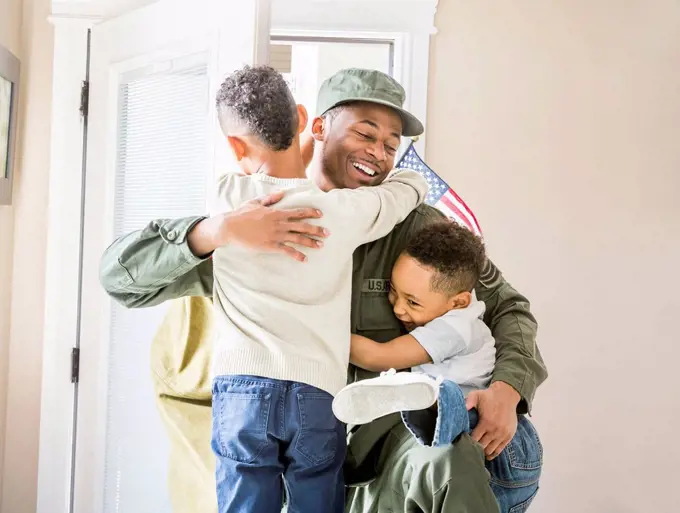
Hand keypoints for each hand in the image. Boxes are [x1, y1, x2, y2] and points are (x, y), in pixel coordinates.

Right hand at [188, 191, 327, 260]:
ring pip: (297, 239)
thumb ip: (270, 198)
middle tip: (328, 233)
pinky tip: (304, 259)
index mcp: (276, 212)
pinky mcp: (270, 246)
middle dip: (316, 229)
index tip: (321, 215)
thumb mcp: (256, 202)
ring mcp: (275, 235)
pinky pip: (287, 251)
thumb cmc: (241, 214)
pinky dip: (297, 255)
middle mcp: (279, 224)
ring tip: (321, 245)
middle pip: (302, 226)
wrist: (230, 227)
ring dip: (310, 242)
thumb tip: (282, 193)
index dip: (311, 213)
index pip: (298, 212)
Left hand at [466, 381, 519, 459]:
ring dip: (483, 452)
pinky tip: (487, 456)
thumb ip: (468, 402)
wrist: (507, 396)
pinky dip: (493, 454)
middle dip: (474, 448)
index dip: (468, 442)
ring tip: (476, 453)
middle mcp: (495, 430)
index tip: (462, 443)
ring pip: (490, 450)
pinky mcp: (509, 436)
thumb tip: (462, 408)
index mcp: (486, 422)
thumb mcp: (476, 395)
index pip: (474, 438)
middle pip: (482, 446)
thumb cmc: (489, 396)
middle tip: (468, 450)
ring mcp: (503, 434)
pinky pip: (500, 449)